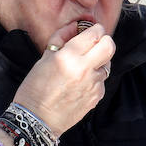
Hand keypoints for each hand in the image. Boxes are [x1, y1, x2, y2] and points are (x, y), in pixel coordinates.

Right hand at [12, 21, 115, 137]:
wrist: (36, 119)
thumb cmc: (35, 88)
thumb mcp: (44, 58)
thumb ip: (61, 38)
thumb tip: (75, 26)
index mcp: (68, 57)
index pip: (94, 34)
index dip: (95, 29)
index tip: (92, 30)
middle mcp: (84, 69)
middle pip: (109, 46)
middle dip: (105, 41)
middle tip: (95, 43)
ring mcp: (92, 84)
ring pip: (107, 64)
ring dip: (99, 61)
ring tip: (84, 66)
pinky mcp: (96, 96)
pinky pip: (102, 81)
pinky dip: (95, 78)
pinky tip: (81, 82)